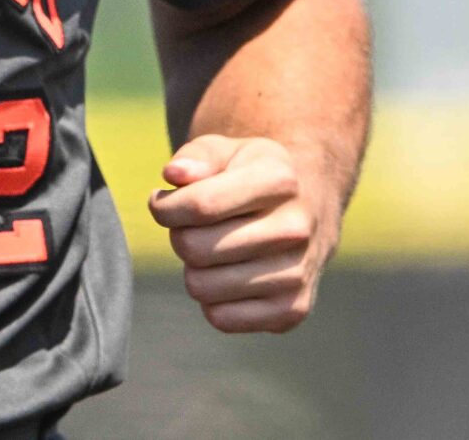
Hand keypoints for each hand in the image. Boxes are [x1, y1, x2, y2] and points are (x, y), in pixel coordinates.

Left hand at [147, 133, 335, 333]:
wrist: (305, 210)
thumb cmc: (250, 176)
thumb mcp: (225, 150)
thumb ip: (195, 156)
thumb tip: (174, 175)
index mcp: (279, 179)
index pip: (200, 205)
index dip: (166, 208)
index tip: (162, 203)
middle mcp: (296, 228)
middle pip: (195, 248)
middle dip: (181, 236)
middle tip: (195, 227)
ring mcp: (297, 273)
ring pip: (201, 286)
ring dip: (195, 268)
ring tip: (215, 249)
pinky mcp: (292, 310)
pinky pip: (220, 318)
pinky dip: (213, 300)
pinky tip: (231, 274)